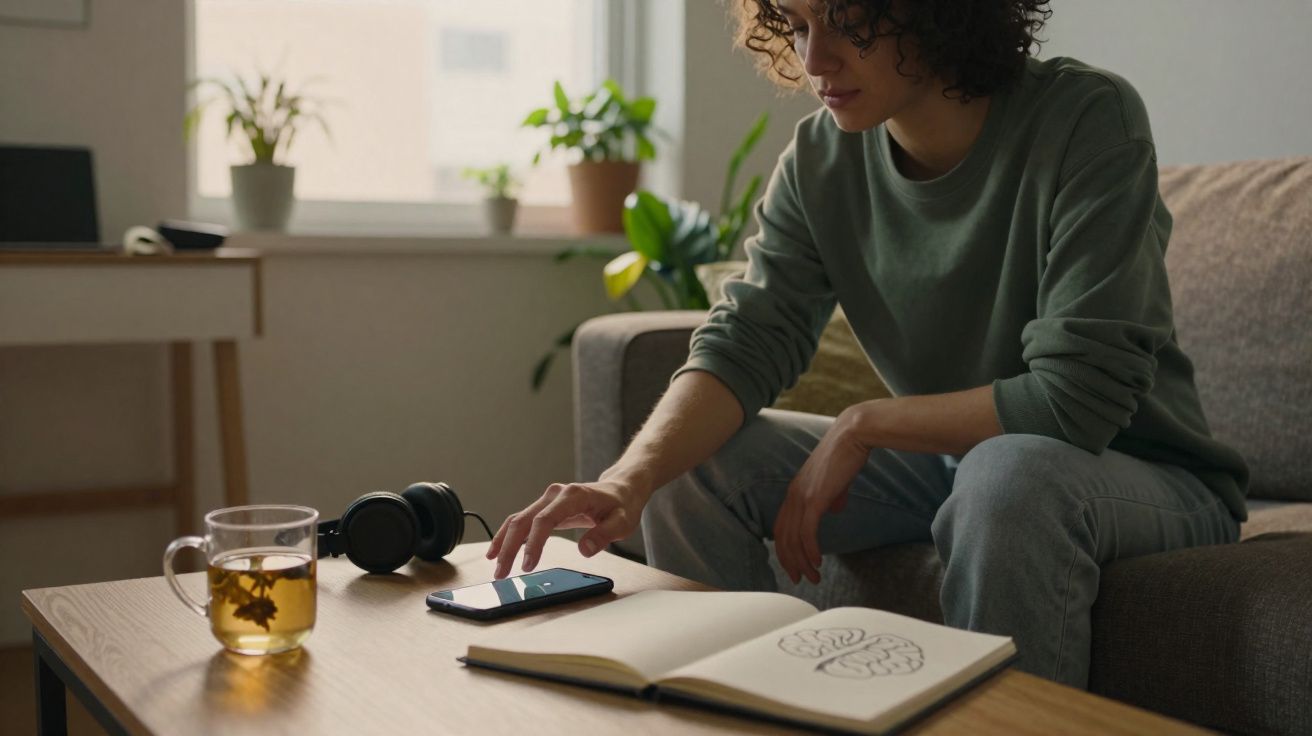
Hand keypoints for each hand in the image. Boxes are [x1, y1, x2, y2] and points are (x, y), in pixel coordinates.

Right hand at [485, 479, 644, 578]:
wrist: (621, 490)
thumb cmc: (622, 506)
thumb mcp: (622, 523)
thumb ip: (604, 535)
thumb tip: (584, 550)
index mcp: (573, 496)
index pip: (545, 519)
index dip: (534, 543)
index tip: (528, 565)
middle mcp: (556, 494)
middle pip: (524, 520)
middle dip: (509, 547)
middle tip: (501, 573)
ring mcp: (548, 499)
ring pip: (518, 520)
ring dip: (504, 543)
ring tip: (495, 566)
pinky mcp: (546, 507)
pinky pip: (522, 520)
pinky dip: (508, 535)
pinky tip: (497, 551)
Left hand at [773, 406, 872, 584]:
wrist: (853, 435)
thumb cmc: (846, 455)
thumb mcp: (836, 481)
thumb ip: (832, 496)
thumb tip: (834, 509)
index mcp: (795, 491)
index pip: (781, 527)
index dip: (785, 549)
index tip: (795, 566)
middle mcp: (793, 495)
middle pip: (782, 537)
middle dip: (790, 562)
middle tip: (800, 579)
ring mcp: (802, 496)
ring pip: (794, 538)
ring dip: (802, 562)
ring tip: (813, 577)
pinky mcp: (815, 498)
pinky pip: (807, 531)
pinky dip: (810, 549)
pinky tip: (816, 562)